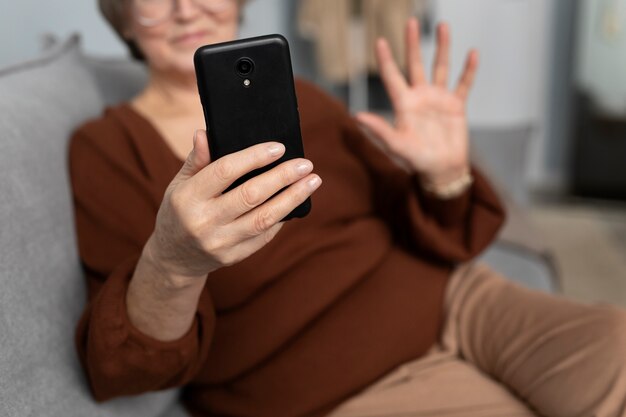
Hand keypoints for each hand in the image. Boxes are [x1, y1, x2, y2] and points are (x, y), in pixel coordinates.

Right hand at [145, 130, 321, 286]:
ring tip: (312, 181)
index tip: (279, 147)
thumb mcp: (179, 184)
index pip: (225, 171)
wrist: (174, 258)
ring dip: (292, 198)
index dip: (254, 157)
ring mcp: (220, 243)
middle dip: (282, 177)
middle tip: (305, 164)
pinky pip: (264, 235)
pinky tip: (296, 202)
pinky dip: (282, 218)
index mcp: (188, 198)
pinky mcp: (233, 257)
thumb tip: (206, 133)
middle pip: (250, 195)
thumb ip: (197, 160)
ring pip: (263, 218)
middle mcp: (203, 222)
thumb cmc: (179, 211)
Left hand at [356, 19, 477, 187]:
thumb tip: (356, 117)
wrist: (442, 171)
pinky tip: (472, 53)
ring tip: (443, 26)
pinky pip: (464, 84)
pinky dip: (468, 70)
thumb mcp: (396, 146)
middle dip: (412, 44)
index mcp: (404, 105)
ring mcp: (438, 99)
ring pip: (440, 67)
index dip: (386, 59)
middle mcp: (420, 97)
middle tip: (411, 22)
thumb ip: (379, 130)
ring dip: (442, 47)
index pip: (392, 77)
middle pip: (415, 64)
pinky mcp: (456, 106)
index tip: (379, 40)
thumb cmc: (417, 161)